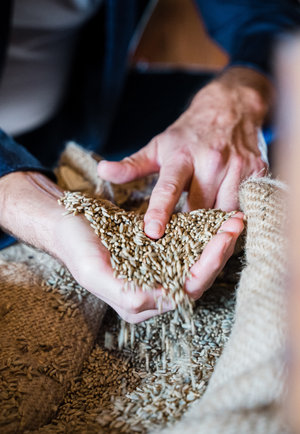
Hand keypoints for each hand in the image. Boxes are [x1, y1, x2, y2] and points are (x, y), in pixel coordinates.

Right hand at [0, 172, 242, 321]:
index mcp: (138, 302)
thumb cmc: (76, 245)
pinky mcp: (159, 253)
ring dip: (216, 243)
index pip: (183, 291)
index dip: (206, 268)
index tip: (222, 240)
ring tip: (234, 220)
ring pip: (196, 263)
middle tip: (235, 225)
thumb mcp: (91, 269)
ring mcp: (157, 271)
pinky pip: (188, 247)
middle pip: (196, 278)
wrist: (68, 223)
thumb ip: (121, 291)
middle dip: (219, 253)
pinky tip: (217, 219)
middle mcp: (152, 291)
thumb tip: (151, 301)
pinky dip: (204, 234)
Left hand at [98, 67, 271, 239]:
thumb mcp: (159, 145)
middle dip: (188, 225)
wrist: (231, 108)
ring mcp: (237, 167)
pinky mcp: (257, 173)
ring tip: (201, 225)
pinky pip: (244, 205)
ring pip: (223, 211)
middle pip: (199, 208)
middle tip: (179, 237)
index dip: (160, 211)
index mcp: (182, 155)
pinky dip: (232, 213)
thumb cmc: (189, 133)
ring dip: (212, 222)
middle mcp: (211, 161)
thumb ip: (133, 164)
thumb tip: (103, 171)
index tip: (152, 232)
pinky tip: (223, 213)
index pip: (169, 188)